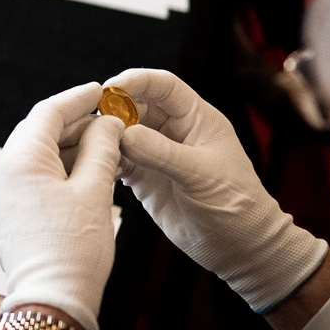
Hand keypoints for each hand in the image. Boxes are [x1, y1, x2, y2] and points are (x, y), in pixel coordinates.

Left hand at [0, 82, 123, 329]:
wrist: (52, 301)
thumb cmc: (74, 250)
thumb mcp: (95, 191)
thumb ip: (102, 148)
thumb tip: (107, 124)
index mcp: (19, 161)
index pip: (48, 113)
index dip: (77, 99)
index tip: (100, 91)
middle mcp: (0, 172)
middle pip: (37, 132)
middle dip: (73, 123)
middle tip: (107, 119)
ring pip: (33, 154)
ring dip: (65, 146)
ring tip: (101, 144)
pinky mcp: (4, 211)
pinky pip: (28, 176)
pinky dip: (55, 168)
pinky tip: (83, 170)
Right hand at [104, 68, 326, 311]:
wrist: (239, 247)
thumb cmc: (235, 205)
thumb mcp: (201, 174)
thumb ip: (162, 152)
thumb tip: (124, 133)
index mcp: (197, 119)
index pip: (164, 86)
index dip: (137, 81)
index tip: (109, 88)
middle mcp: (175, 132)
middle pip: (137, 105)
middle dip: (115, 109)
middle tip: (94, 121)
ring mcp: (158, 155)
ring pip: (124, 132)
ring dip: (107, 135)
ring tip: (90, 144)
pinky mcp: (145, 178)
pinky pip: (119, 160)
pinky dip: (106, 159)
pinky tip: (96, 165)